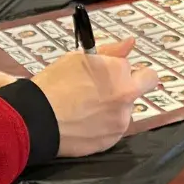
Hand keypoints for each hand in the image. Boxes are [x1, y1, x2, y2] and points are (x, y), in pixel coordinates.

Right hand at [31, 38, 158, 156]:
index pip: (140, 69)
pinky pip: (113, 130)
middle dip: (133, 84)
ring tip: (86, 110)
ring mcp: (120, 120)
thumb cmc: (53, 85)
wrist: (37, 119)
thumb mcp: (77, 59)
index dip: (123, 70)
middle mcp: (126, 95)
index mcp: (119, 72)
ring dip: (114, 108)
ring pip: (126, 110)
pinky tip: (83, 124)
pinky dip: (103, 127)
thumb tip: (130, 43)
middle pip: (146, 86)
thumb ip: (109, 51)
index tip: (111, 74)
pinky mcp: (111, 140)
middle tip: (108, 90)